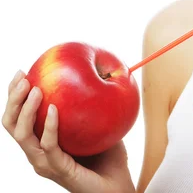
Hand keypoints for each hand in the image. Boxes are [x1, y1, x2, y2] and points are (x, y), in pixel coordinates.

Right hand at [2, 71, 134, 192]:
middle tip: (23, 77)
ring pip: (22, 136)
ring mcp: (45, 164)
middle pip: (12, 125)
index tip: (22, 72)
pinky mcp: (59, 170)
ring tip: (35, 90)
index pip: (18, 118)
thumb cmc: (109, 157)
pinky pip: (49, 146)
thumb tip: (99, 72)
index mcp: (41, 143)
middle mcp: (38, 153)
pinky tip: (55, 109)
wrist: (118, 185)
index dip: (14, 96)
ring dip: (26, 110)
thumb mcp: (98, 124)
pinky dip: (49, 127)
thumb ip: (91, 103)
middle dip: (13, 100)